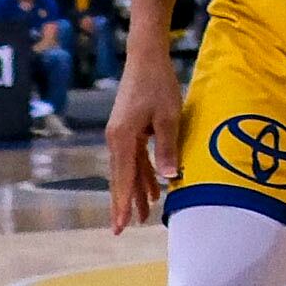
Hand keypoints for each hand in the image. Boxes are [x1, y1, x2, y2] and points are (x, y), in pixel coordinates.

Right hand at [107, 38, 181, 230]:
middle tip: (124, 229)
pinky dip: (142, 172)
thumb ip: (166, 147)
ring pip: (128, 169)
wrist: (145, 56)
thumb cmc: (158, 84)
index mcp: (122, 137)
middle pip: (121, 177)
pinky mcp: (128, 128)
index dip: (122, 203)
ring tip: (145, 213)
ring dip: (136, 189)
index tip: (120, 226)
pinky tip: (153, 187)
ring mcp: (120, 133)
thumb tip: (169, 178)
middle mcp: (116, 138)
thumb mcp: (168, 116)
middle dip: (125, 203)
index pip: (122, 178)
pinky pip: (134, 157)